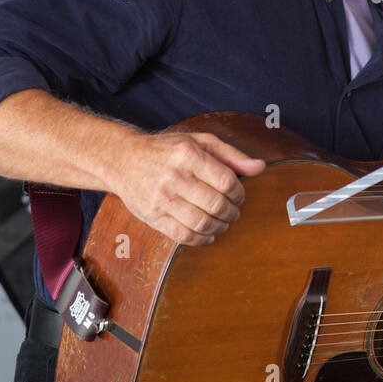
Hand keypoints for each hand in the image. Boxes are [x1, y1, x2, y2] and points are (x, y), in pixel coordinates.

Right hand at [104, 131, 265, 245]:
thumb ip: (231, 155)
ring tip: (223, 223)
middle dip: (232, 213)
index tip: (240, 196)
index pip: (226, 181)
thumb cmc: (166, 149)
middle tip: (234, 212)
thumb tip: (259, 167)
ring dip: (220, 227)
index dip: (240, 193)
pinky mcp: (152, 216)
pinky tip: (208, 234)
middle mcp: (174, 177)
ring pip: (202, 223)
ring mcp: (161, 199)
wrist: (123, 159)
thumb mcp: (199, 141)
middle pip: (216, 204)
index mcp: (188, 154)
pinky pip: (183, 236)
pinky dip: (201, 240)